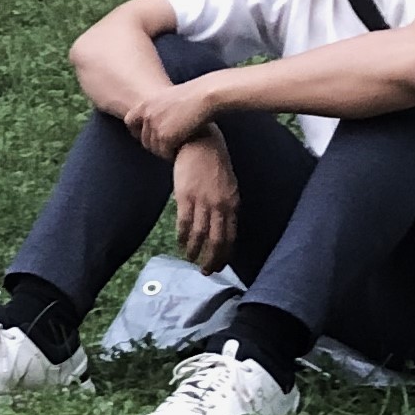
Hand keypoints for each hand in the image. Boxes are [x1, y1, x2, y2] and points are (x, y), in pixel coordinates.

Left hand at [119, 69, 215, 158]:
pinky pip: (165, 153)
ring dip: (166, 150)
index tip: (150, 136)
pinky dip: (173, 153)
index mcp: (146, 104)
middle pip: (144, 139)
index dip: (138, 131)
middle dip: (156, 145)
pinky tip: (184, 148)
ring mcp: (154, 126)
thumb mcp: (171, 98)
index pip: (129, 121)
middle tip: (172, 144)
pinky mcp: (165, 137)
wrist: (207, 96)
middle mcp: (147, 115)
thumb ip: (161, 110)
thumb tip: (160, 123)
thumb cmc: (196, 96)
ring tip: (180, 145)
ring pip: (155, 148)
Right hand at [170, 135, 238, 268]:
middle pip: (217, 241)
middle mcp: (220, 206)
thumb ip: (227, 206)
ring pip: (200, 235)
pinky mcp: (186, 196)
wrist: (200, 143)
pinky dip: (183, 237)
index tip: (220, 266)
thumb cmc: (214, 164)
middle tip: (206, 271)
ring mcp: (203, 202)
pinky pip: (185, 223)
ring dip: (195, 251)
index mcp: (233, 204)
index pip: (231, 236)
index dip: (225, 254)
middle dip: (212, 260)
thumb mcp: (228, 186)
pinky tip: (181, 243)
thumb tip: (223, 226)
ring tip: (191, 259)